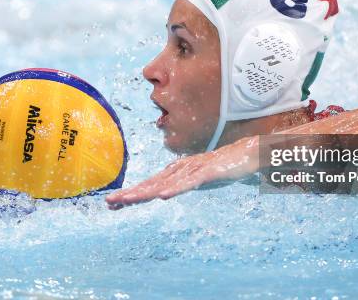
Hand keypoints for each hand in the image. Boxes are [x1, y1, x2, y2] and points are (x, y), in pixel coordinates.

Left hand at [105, 137, 258, 208]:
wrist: (248, 154)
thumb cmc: (222, 167)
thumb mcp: (197, 179)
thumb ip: (181, 184)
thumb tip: (162, 191)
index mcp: (177, 172)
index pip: (150, 185)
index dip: (131, 194)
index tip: (112, 203)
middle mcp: (181, 169)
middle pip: (152, 183)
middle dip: (130, 193)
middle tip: (109, 201)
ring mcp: (193, 170)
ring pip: (165, 183)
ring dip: (145, 192)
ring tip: (127, 200)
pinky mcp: (208, 172)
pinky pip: (189, 182)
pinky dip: (175, 189)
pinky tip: (162, 196)